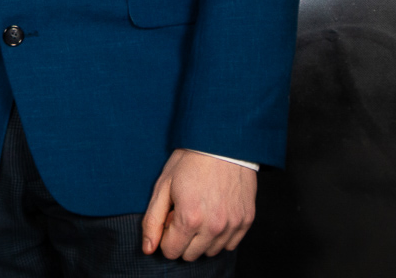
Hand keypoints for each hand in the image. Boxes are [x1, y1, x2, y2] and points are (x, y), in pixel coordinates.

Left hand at [141, 150, 255, 259]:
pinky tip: (216, 214)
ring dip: (202, 238)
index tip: (170, 217)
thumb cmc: (191, 160)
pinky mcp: (246, 220)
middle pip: (190, 255)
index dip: (167, 235)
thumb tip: (148, 249)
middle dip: (183, 239)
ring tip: (201, 211)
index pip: (171, 251)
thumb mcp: (163, 185)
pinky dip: (221, 235)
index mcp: (189, 218)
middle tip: (184, 212)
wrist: (223, 141)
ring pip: (211, 251)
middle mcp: (213, 227)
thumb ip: (153, 220)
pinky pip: (230, 244)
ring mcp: (232, 224)